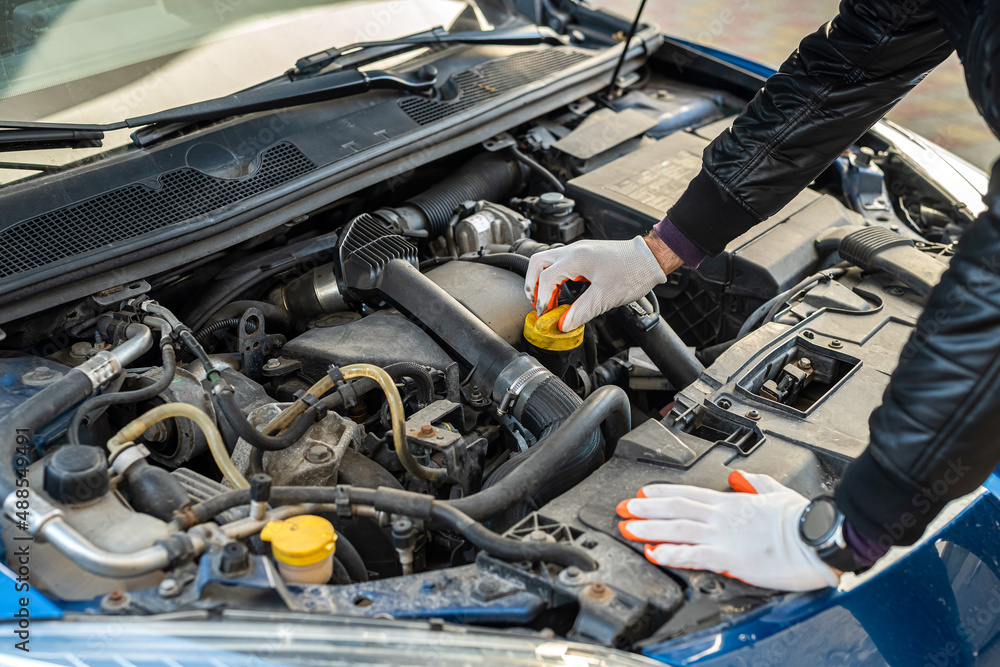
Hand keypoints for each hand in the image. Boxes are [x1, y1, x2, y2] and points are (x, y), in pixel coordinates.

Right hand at [523, 236, 670, 331]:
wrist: (650, 259)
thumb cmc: (632, 271)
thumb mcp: (604, 297)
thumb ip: (581, 312)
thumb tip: (564, 324)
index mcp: (575, 259)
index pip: (546, 278)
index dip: (541, 299)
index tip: (544, 315)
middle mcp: (574, 251)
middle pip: (538, 263)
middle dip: (533, 284)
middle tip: (537, 303)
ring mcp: (579, 251)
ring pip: (548, 261)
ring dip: (543, 279)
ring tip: (547, 299)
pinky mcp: (586, 255)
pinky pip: (561, 263)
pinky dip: (555, 277)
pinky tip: (562, 290)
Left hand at [616, 471, 840, 591]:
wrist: (819, 535)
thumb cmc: (803, 518)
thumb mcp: (776, 491)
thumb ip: (755, 483)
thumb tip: (738, 477)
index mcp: (733, 501)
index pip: (688, 493)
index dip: (662, 493)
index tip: (642, 493)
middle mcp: (722, 515)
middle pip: (675, 508)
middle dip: (645, 509)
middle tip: (622, 509)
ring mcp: (723, 535)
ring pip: (677, 528)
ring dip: (649, 528)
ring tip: (627, 528)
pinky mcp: (730, 556)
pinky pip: (693, 554)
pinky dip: (671, 553)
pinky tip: (653, 553)